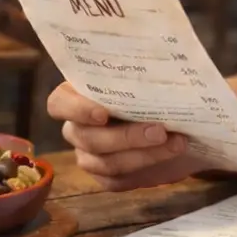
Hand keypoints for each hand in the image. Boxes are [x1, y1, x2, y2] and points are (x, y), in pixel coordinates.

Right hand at [47, 82, 195, 191]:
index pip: (59, 103)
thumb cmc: (157, 91)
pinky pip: (118, 180)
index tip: (103, 114)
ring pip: (104, 163)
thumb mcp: (152, 75)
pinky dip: (146, 169)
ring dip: (143, 155)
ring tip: (176, 144)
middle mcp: (77, 126)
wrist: (176, 123)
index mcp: (78, 95)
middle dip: (126, 136)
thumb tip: (161, 55)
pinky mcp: (107, 178)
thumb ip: (146, 70)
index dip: (76, 109)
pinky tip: (171, 156)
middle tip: (160, 130)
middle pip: (87, 137)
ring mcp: (89, 155)